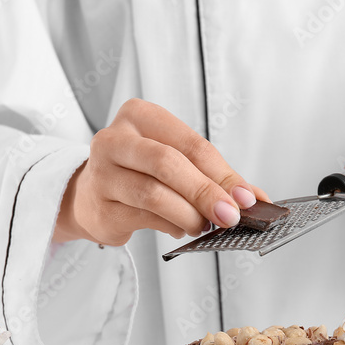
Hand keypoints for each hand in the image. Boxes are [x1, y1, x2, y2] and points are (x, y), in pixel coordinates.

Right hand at [54, 98, 268, 245]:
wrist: (89, 197)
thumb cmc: (139, 173)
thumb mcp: (175, 162)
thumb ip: (211, 176)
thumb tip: (255, 200)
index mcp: (140, 116)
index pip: (190, 144)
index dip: (222, 173)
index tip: (247, 198)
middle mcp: (115, 139)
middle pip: (168, 163)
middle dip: (206, 193)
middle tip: (230, 216)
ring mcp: (102, 173)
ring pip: (154, 194)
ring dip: (189, 214)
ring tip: (204, 225)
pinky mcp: (100, 207)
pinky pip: (144, 218)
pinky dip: (170, 225)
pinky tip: (180, 228)